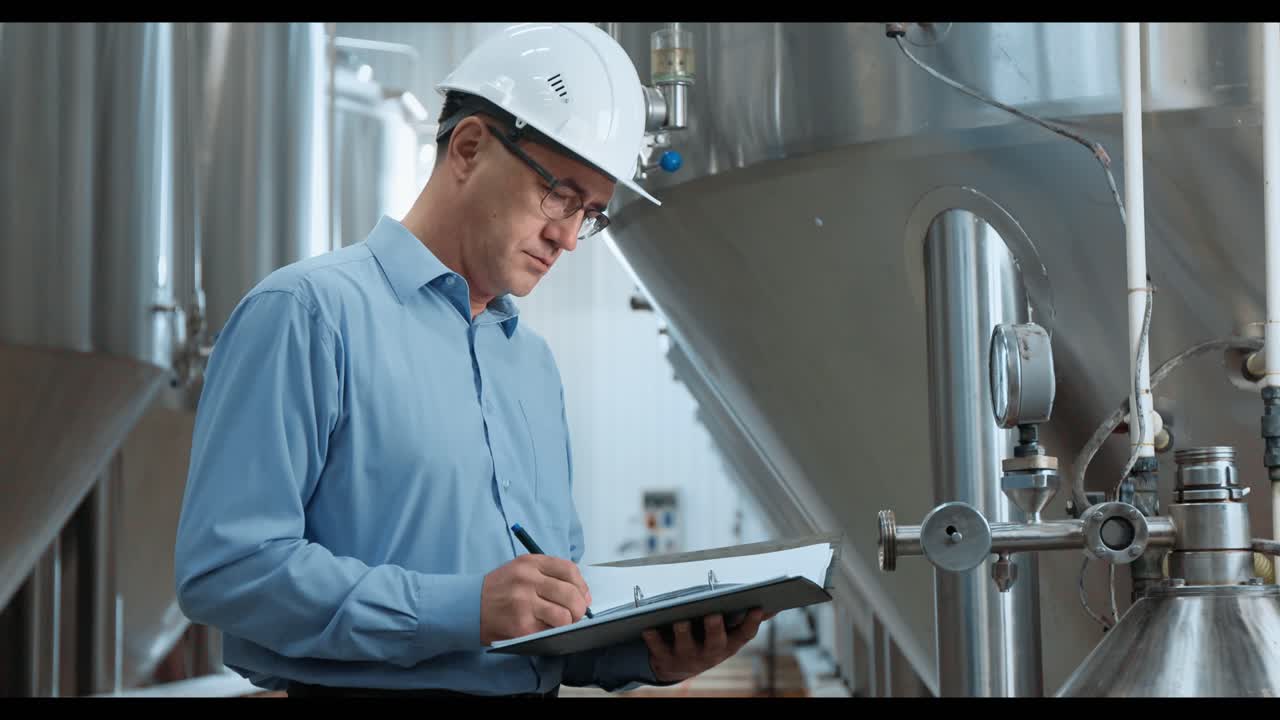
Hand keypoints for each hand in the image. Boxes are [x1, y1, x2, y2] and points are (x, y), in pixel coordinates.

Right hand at [480, 554, 592, 644]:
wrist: (468, 606)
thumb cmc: (499, 589)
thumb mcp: (521, 570)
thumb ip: (548, 575)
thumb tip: (581, 594)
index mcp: (530, 563)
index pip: (569, 570)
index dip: (582, 586)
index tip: (583, 596)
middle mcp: (527, 580)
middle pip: (570, 594)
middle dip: (579, 608)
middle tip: (576, 614)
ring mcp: (524, 603)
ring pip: (564, 616)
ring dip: (568, 623)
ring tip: (562, 624)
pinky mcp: (521, 625)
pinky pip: (549, 632)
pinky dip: (553, 633)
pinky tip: (546, 630)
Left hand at [641, 609, 777, 683]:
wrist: (676, 668)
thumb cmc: (706, 641)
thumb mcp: (728, 635)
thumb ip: (748, 620)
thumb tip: (775, 607)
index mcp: (728, 644)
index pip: (744, 635)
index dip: (751, 622)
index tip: (756, 606)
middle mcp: (709, 653)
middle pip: (715, 642)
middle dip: (714, 628)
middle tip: (713, 614)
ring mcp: (687, 657)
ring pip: (685, 645)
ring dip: (683, 631)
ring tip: (680, 618)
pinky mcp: (664, 659)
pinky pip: (657, 649)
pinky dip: (653, 638)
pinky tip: (648, 627)